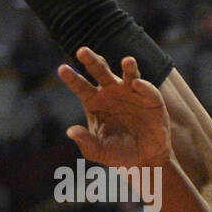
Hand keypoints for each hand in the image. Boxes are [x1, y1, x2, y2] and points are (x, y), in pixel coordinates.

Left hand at [58, 49, 171, 169]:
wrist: (144, 160)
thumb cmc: (117, 154)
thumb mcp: (98, 151)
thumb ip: (86, 141)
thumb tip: (70, 131)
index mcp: (94, 101)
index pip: (81, 86)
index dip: (71, 78)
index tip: (60, 70)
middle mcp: (112, 92)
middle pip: (101, 71)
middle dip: (92, 61)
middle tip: (82, 51)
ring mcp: (132, 93)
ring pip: (128, 74)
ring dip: (128, 66)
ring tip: (127, 60)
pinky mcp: (151, 100)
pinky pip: (147, 90)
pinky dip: (144, 86)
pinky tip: (138, 84)